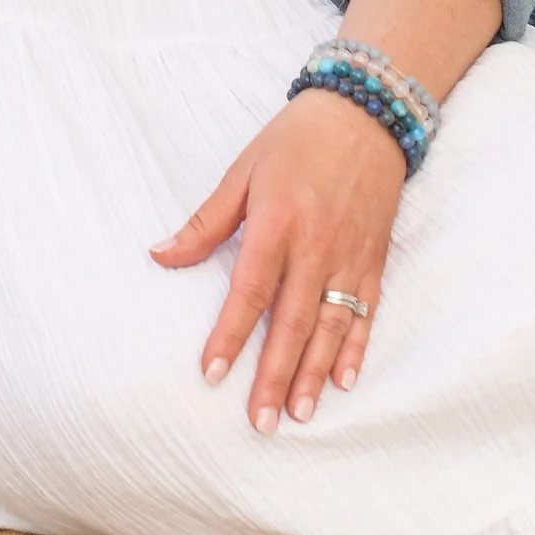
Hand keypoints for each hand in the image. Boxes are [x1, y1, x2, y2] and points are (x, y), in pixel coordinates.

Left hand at [150, 89, 407, 429]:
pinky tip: (343, 380)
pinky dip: (356, 348)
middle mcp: (316, 246)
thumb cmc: (295, 140)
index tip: (212, 374)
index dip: (230, 335)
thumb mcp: (242, 172)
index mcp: (277, 223)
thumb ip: (205, 222)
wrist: (365, 114)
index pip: (250, 291)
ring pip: (331, 325)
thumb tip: (160, 256)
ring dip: (314, 372)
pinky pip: (365, 312)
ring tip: (299, 412)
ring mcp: (350, 255)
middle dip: (276, 375)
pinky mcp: (374, 258)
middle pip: (293, 321)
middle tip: (261, 421)